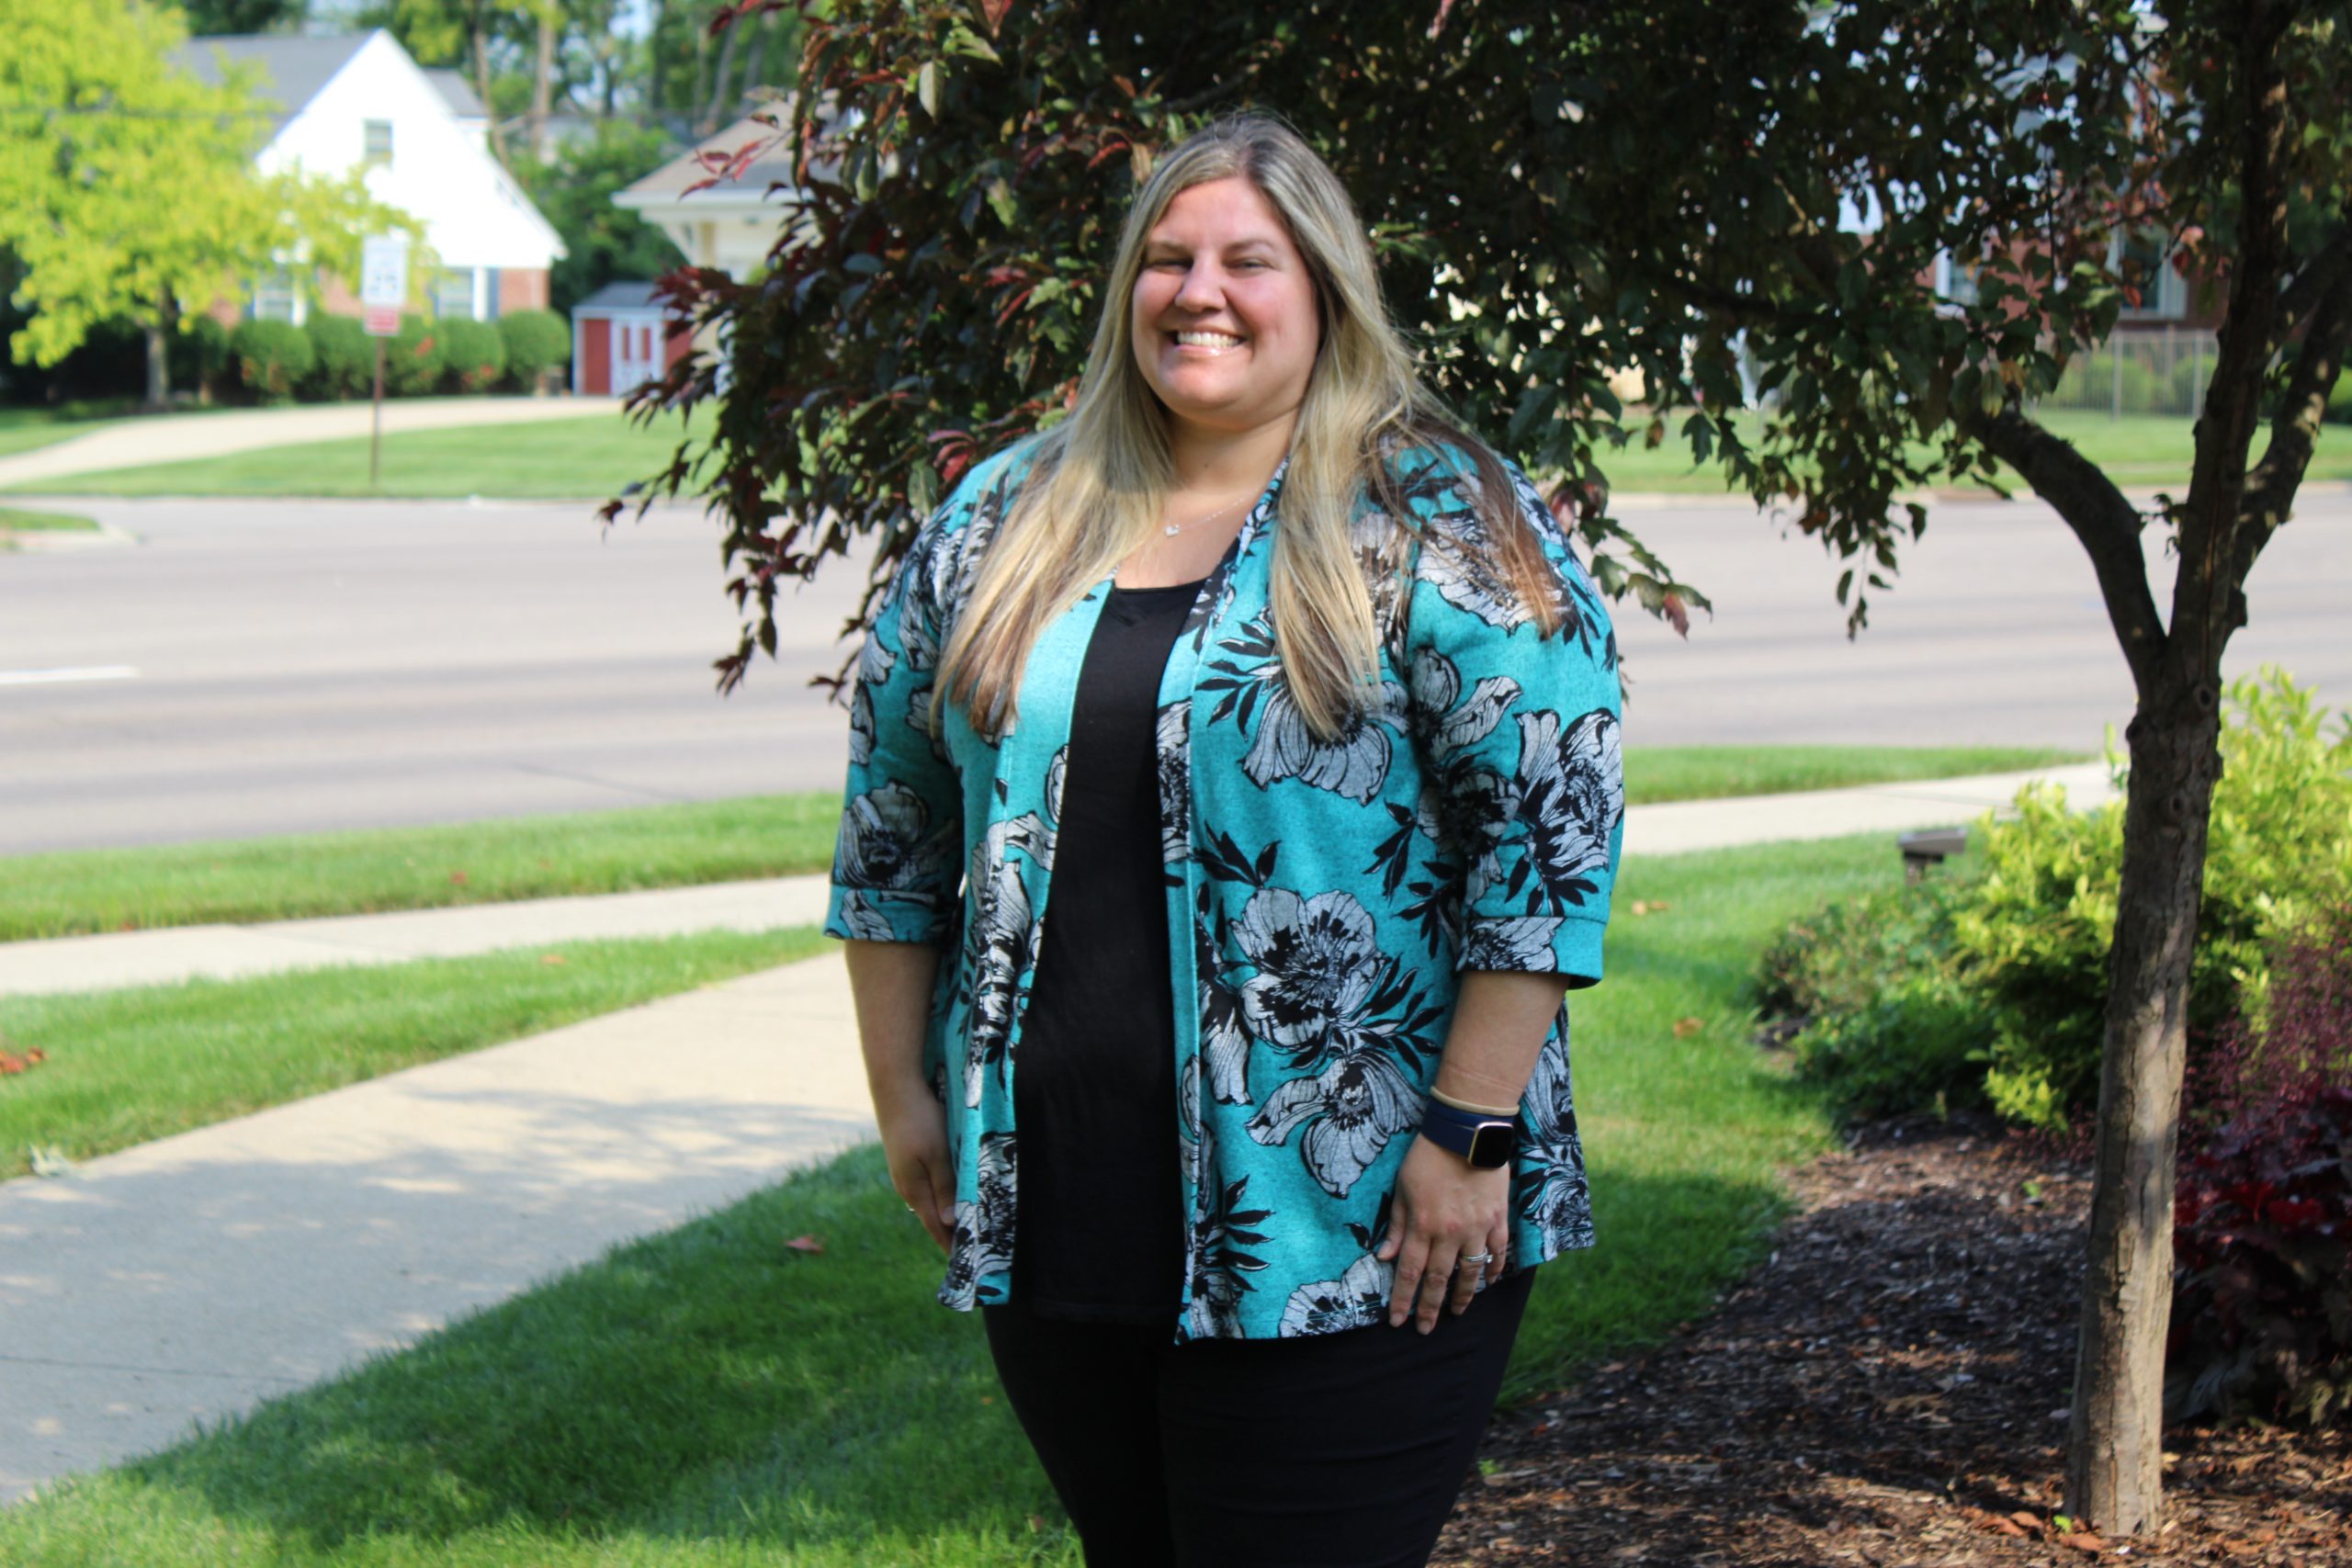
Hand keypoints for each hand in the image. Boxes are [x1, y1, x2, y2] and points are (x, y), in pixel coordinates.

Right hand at [875, 1085, 956, 1251]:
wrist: (895, 1087)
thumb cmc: (920, 1120)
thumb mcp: (937, 1155)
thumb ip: (945, 1188)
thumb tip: (950, 1223)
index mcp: (914, 1189)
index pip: (935, 1227)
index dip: (950, 1245)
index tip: (966, 1264)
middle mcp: (907, 1185)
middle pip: (932, 1217)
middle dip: (951, 1233)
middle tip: (971, 1250)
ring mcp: (905, 1171)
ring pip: (929, 1200)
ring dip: (946, 1214)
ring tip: (964, 1227)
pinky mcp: (907, 1157)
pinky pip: (927, 1185)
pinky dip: (941, 1196)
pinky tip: (949, 1195)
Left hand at [1377, 1133, 1510, 1332]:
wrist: (1466, 1133)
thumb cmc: (1427, 1157)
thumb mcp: (1402, 1188)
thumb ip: (1397, 1225)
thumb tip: (1386, 1257)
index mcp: (1422, 1226)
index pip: (1410, 1272)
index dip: (1403, 1299)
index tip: (1397, 1321)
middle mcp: (1449, 1234)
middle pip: (1438, 1279)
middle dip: (1429, 1308)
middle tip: (1425, 1330)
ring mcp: (1477, 1229)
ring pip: (1470, 1273)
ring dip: (1462, 1296)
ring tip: (1456, 1312)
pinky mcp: (1498, 1220)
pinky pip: (1498, 1253)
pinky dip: (1494, 1270)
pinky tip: (1490, 1283)